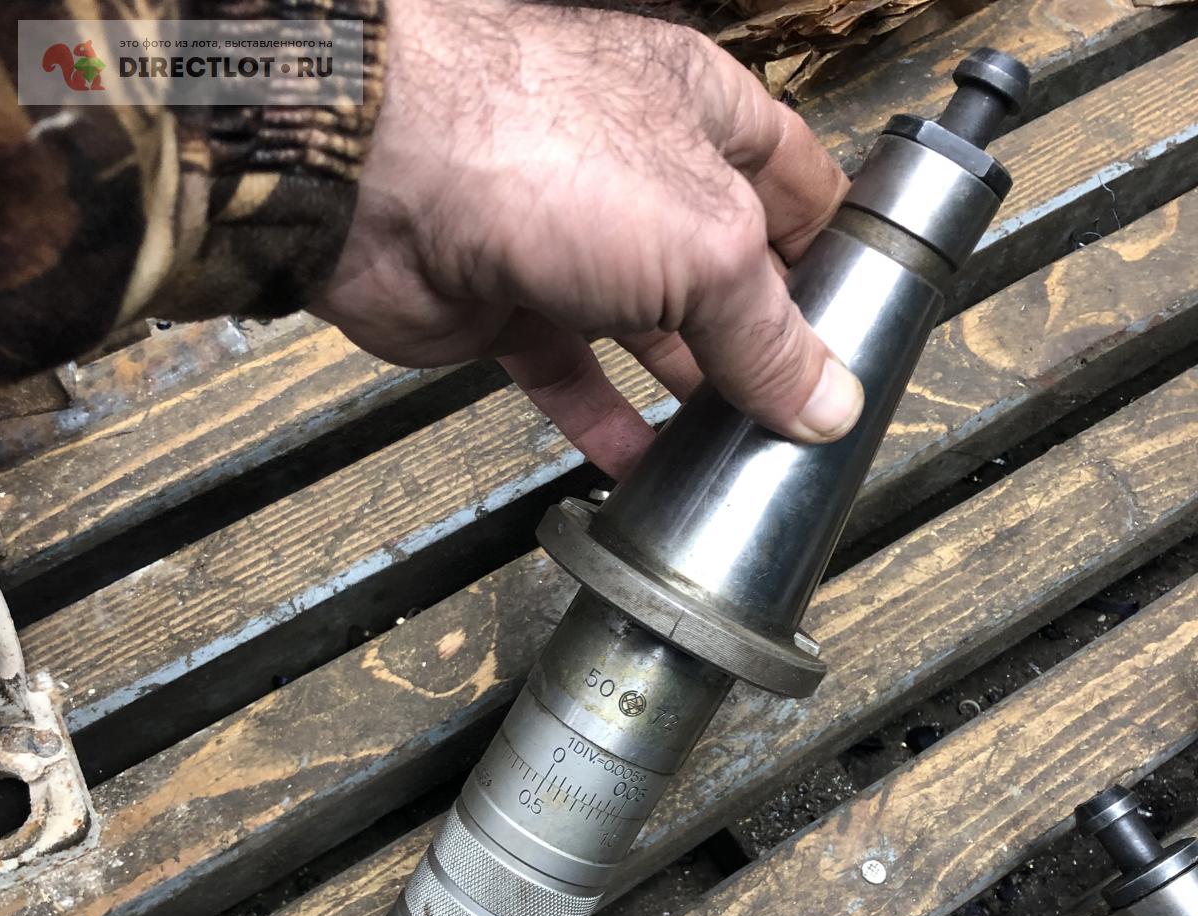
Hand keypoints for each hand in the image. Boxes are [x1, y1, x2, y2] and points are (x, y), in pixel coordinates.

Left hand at [315, 0, 861, 477]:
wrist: (379, 183)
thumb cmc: (548, 157)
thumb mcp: (704, 247)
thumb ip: (769, 332)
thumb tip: (829, 405)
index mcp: (699, 115)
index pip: (795, 180)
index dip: (836, 245)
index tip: (867, 318)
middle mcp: (636, 173)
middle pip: (721, 268)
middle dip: (761, 338)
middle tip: (802, 410)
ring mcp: (566, 242)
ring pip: (646, 329)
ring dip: (686, 391)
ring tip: (734, 453)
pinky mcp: (508, 306)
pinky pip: (568, 374)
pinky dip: (602, 420)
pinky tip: (638, 469)